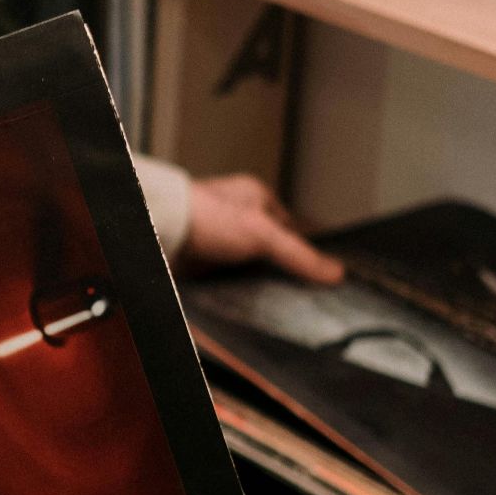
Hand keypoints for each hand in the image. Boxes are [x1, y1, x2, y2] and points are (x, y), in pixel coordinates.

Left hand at [181, 174, 343, 283]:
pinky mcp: (200, 256)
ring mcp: (216, 236)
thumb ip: (298, 254)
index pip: (288, 225)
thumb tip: (333, 272)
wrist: (161, 230)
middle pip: (266, 245)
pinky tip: (239, 296)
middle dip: (276, 266)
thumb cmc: (205, 216)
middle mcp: (234, 215)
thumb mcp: (263, 234)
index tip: (315, 270)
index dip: (301, 247)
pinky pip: (224, 275)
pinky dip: (232, 286)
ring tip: (268, 297)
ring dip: (253, 278)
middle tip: (292, 290)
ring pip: (245, 262)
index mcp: (253, 197)